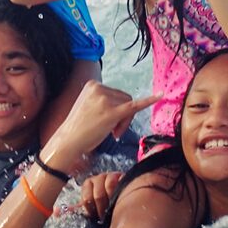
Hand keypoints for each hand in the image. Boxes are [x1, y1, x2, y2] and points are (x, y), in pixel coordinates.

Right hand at [43, 81, 159, 171]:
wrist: (67, 142)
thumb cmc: (78, 128)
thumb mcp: (88, 106)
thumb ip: (104, 101)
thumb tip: (124, 105)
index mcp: (93, 84)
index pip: (116, 93)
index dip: (118, 108)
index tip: (110, 123)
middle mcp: (99, 89)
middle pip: (125, 98)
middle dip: (123, 116)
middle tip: (114, 132)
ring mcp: (105, 100)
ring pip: (129, 105)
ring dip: (125, 121)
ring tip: (113, 133)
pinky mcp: (111, 113)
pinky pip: (134, 106)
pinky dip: (149, 101)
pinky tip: (160, 96)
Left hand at [64, 171, 123, 220]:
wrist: (124, 194)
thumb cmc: (104, 202)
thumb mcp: (90, 204)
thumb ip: (75, 209)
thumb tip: (55, 213)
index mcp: (88, 184)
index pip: (86, 199)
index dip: (91, 209)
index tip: (95, 216)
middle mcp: (97, 178)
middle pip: (96, 196)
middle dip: (101, 209)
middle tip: (104, 216)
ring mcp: (108, 176)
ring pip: (104, 192)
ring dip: (108, 204)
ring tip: (111, 209)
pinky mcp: (118, 176)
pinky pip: (112, 186)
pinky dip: (114, 196)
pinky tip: (117, 200)